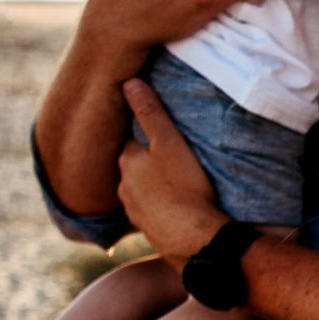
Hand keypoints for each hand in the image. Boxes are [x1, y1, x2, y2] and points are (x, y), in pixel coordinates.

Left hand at [117, 80, 228, 262]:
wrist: (195, 238)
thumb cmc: (185, 186)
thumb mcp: (170, 142)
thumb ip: (150, 112)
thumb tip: (128, 81)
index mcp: (128, 160)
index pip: (133, 141)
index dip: (148, 138)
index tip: (164, 138)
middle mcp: (123, 185)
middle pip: (135, 167)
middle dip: (148, 163)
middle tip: (173, 161)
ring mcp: (133, 210)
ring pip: (141, 191)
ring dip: (153, 188)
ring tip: (176, 186)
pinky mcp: (147, 230)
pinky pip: (151, 213)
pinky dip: (160, 209)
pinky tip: (176, 210)